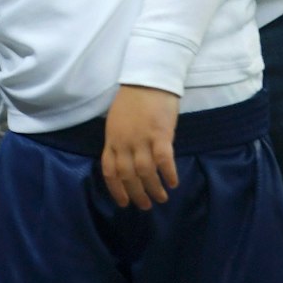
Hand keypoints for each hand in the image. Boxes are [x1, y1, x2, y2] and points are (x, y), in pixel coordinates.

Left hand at [101, 85, 179, 209]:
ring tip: (161, 198)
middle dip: (136, 194)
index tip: (124, 203)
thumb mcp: (117, 121)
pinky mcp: (159, 134)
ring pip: (145, 172)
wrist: (149, 77)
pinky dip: (168, 174)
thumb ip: (120, 141)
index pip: (110, 170)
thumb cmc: (133, 98)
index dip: (116, 190)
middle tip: (146, 205)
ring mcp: (141, 138)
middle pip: (127, 176)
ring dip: (153, 189)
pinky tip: (173, 183)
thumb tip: (127, 164)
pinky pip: (164, 161)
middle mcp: (124, 141)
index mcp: (112, 138)